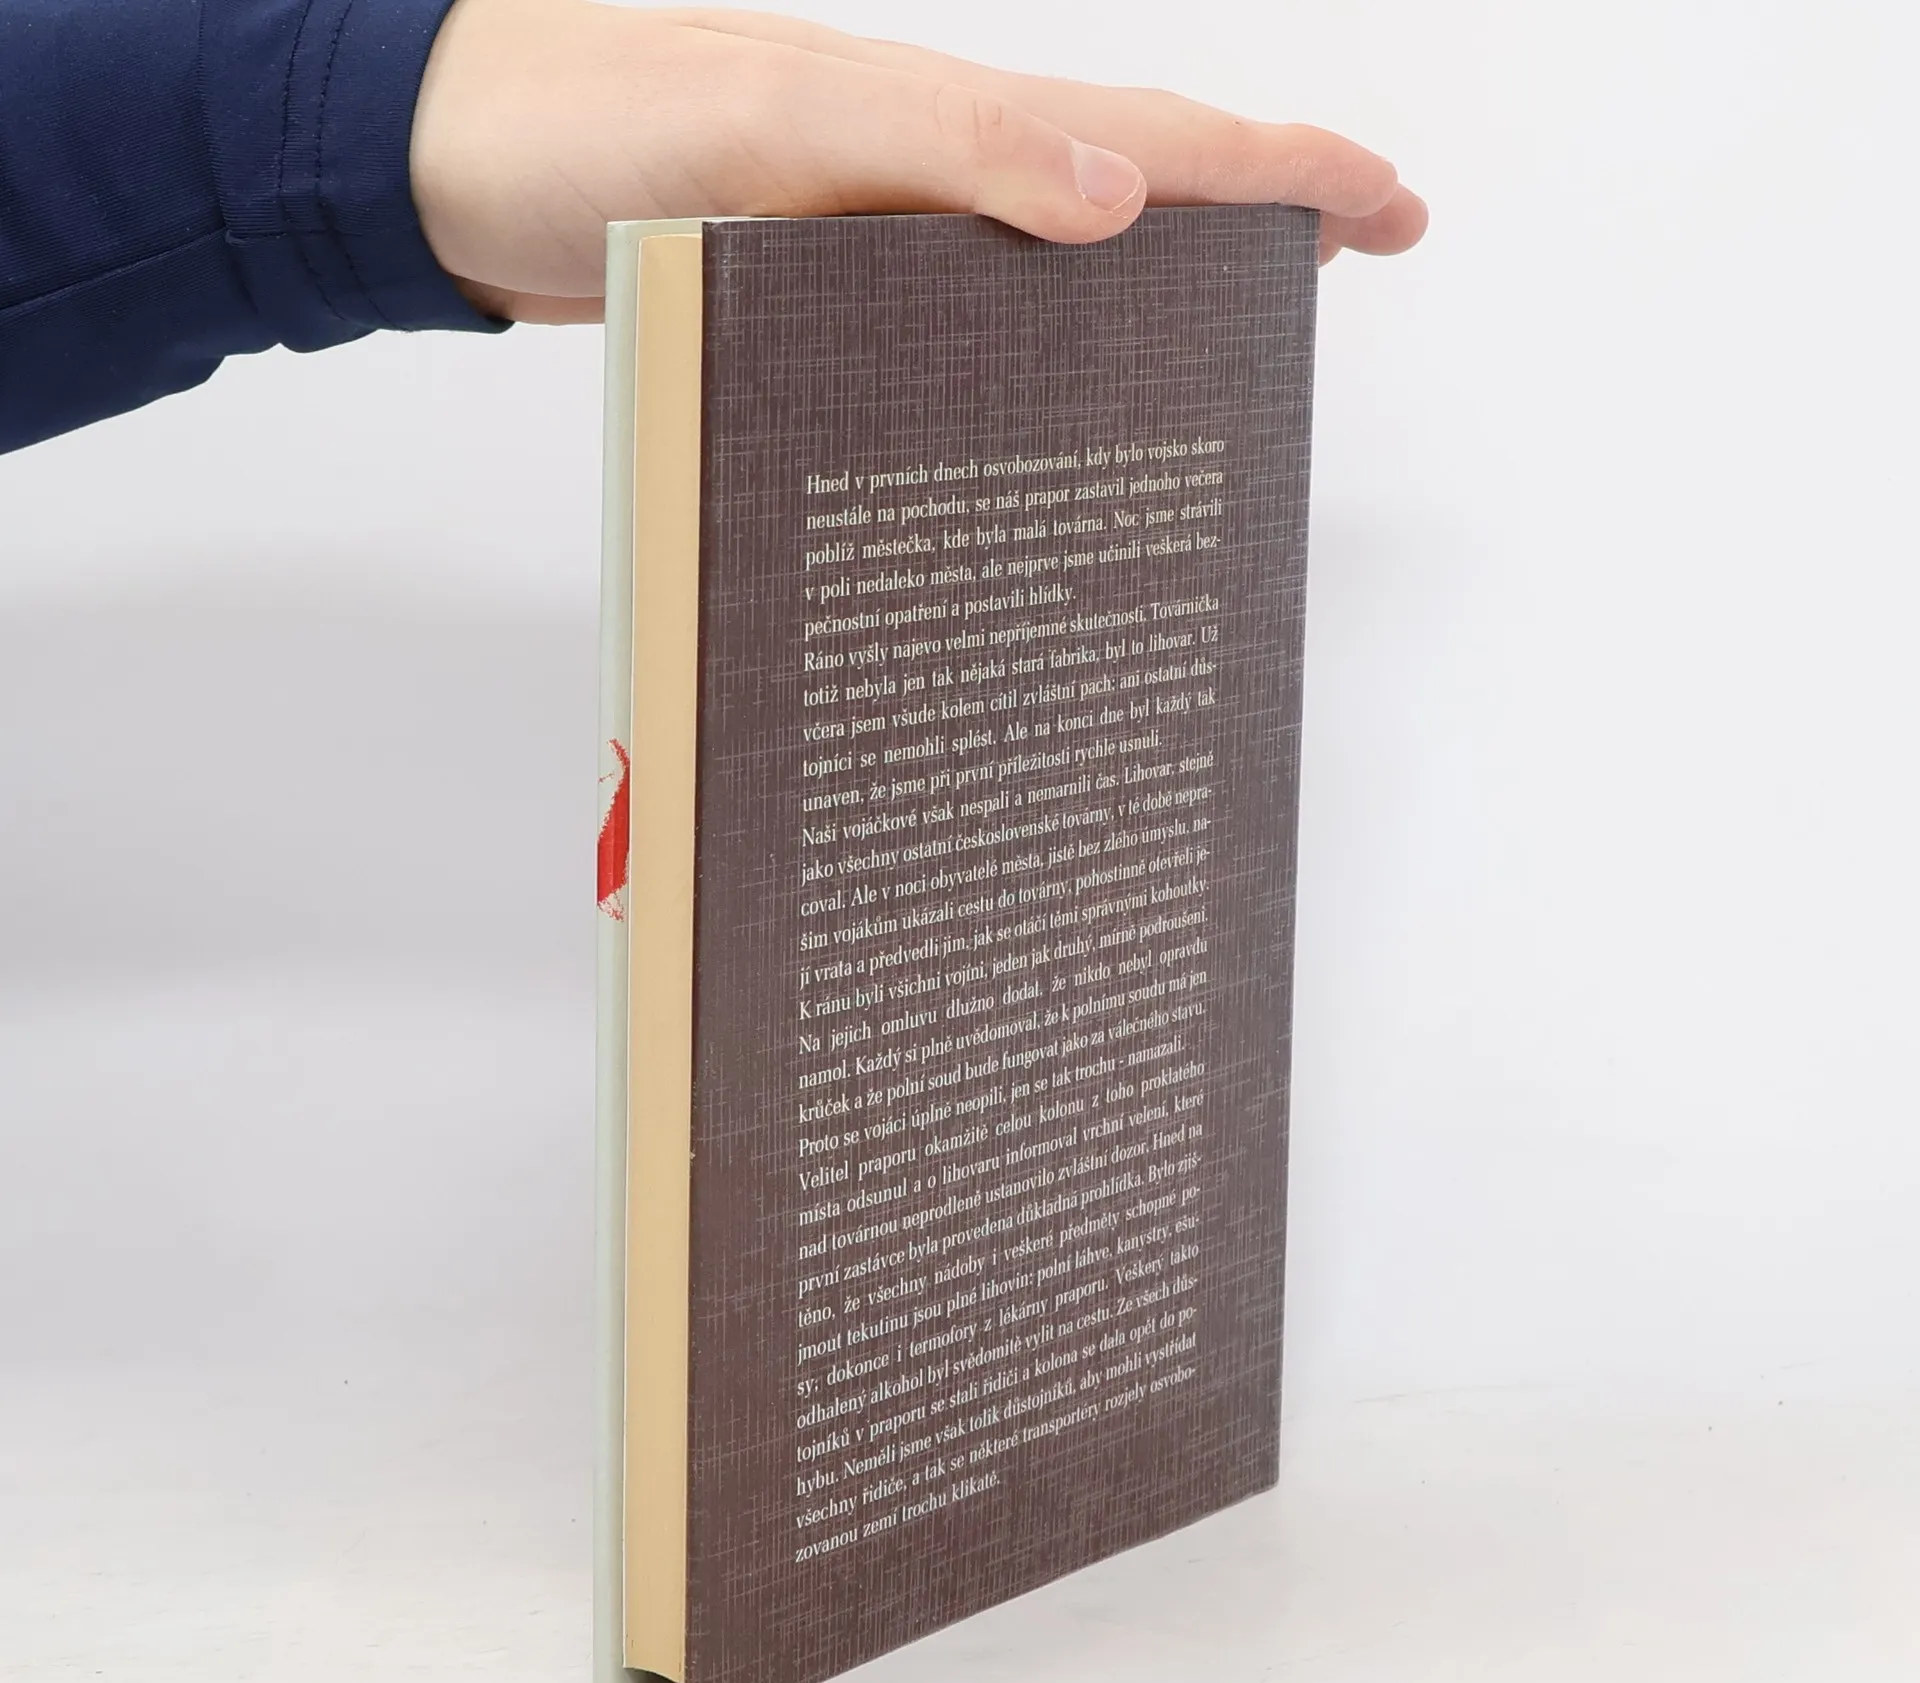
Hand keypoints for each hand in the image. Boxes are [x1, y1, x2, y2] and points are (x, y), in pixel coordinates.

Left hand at [411, 2, 1427, 321]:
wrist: (443, 164)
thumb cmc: (587, 125)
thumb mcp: (774, 122)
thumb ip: (942, 147)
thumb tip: (1120, 200)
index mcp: (946, 131)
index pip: (1157, 141)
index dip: (1285, 171)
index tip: (1392, 207)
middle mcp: (928, 188)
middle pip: (1132, 200)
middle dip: (1256, 229)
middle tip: (1355, 268)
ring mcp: (873, 250)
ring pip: (1052, 275)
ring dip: (1151, 302)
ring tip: (1228, 355)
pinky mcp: (811, 307)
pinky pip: (956, 334)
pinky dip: (1025, 363)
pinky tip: (1033, 412)